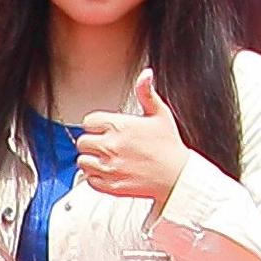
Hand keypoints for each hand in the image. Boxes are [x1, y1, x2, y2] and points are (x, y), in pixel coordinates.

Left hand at [75, 68, 195, 206]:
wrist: (178, 176)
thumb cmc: (169, 146)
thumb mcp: (160, 114)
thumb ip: (146, 93)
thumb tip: (145, 75)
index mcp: (119, 126)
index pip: (88, 121)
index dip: (96, 125)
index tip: (103, 129)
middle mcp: (111, 146)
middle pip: (82, 142)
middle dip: (92, 142)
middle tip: (105, 145)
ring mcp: (109, 167)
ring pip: (83, 161)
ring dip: (92, 160)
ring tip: (107, 159)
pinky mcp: (110, 185)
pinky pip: (90, 180)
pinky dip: (96, 178)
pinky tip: (110, 172)